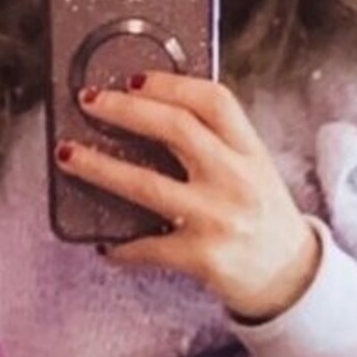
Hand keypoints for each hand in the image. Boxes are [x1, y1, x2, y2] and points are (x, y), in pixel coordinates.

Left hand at [54, 73, 320, 320]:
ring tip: (67, 154)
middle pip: (176, 129)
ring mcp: (218, 218)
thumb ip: (218, 144)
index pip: (213, 101)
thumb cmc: (263, 218)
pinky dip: (121, 245)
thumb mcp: (254, 170)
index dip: (170, 84)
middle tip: (88, 101)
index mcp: (250, 152)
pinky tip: (105, 244)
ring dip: (99, 167)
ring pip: (147, 185)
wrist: (289, 278)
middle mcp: (236, 179)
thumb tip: (152, 114)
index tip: (132, 78)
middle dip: (125, 110)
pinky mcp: (202, 256)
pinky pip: (147, 245)